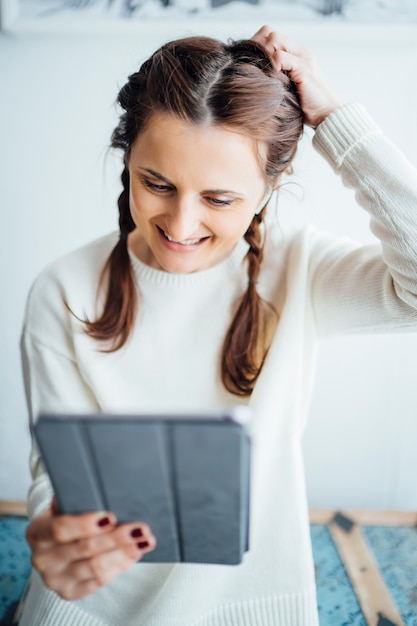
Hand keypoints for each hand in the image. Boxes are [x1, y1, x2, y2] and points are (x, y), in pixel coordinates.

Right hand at [26, 501, 155, 599]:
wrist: (56, 544)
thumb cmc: (65, 517)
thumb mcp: (64, 504)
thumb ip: (77, 498)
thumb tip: (101, 491)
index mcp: (37, 532)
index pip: (60, 529)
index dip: (85, 524)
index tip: (111, 516)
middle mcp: (42, 559)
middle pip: (84, 548)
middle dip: (116, 538)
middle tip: (140, 528)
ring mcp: (55, 579)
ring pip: (95, 567)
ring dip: (124, 553)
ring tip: (144, 540)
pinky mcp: (69, 592)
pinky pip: (99, 581)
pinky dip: (121, 565)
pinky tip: (135, 553)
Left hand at [251, 25, 339, 127]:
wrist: (325, 116)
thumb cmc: (304, 107)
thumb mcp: (286, 89)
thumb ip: (276, 77)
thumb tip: (252, 76)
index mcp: (296, 55)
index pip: (270, 35)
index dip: (257, 47)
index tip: (251, 66)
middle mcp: (300, 52)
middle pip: (270, 33)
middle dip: (257, 49)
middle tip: (254, 70)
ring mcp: (303, 58)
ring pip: (274, 39)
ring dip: (264, 56)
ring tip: (264, 75)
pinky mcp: (304, 68)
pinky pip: (280, 57)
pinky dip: (272, 67)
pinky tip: (272, 82)